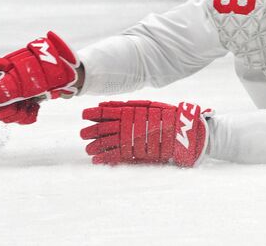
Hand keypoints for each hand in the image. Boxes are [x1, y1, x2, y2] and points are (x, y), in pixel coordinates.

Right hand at [0, 31, 79, 123]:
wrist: (76, 75)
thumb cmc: (55, 70)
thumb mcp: (32, 79)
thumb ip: (11, 88)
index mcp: (5, 67)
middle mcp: (8, 78)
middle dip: (4, 111)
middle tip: (20, 109)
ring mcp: (17, 89)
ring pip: (4, 110)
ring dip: (17, 114)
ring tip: (31, 108)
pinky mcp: (26, 98)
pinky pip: (17, 114)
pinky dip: (25, 116)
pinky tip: (35, 111)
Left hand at [80, 100, 208, 166]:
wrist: (183, 131)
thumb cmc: (166, 116)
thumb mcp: (147, 105)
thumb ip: (126, 106)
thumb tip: (104, 104)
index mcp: (129, 111)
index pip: (106, 111)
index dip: (93, 113)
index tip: (83, 115)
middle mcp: (127, 124)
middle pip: (102, 128)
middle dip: (90, 132)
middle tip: (83, 134)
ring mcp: (130, 139)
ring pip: (105, 143)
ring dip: (94, 147)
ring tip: (89, 150)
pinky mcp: (134, 153)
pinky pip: (115, 156)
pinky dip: (104, 158)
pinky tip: (97, 160)